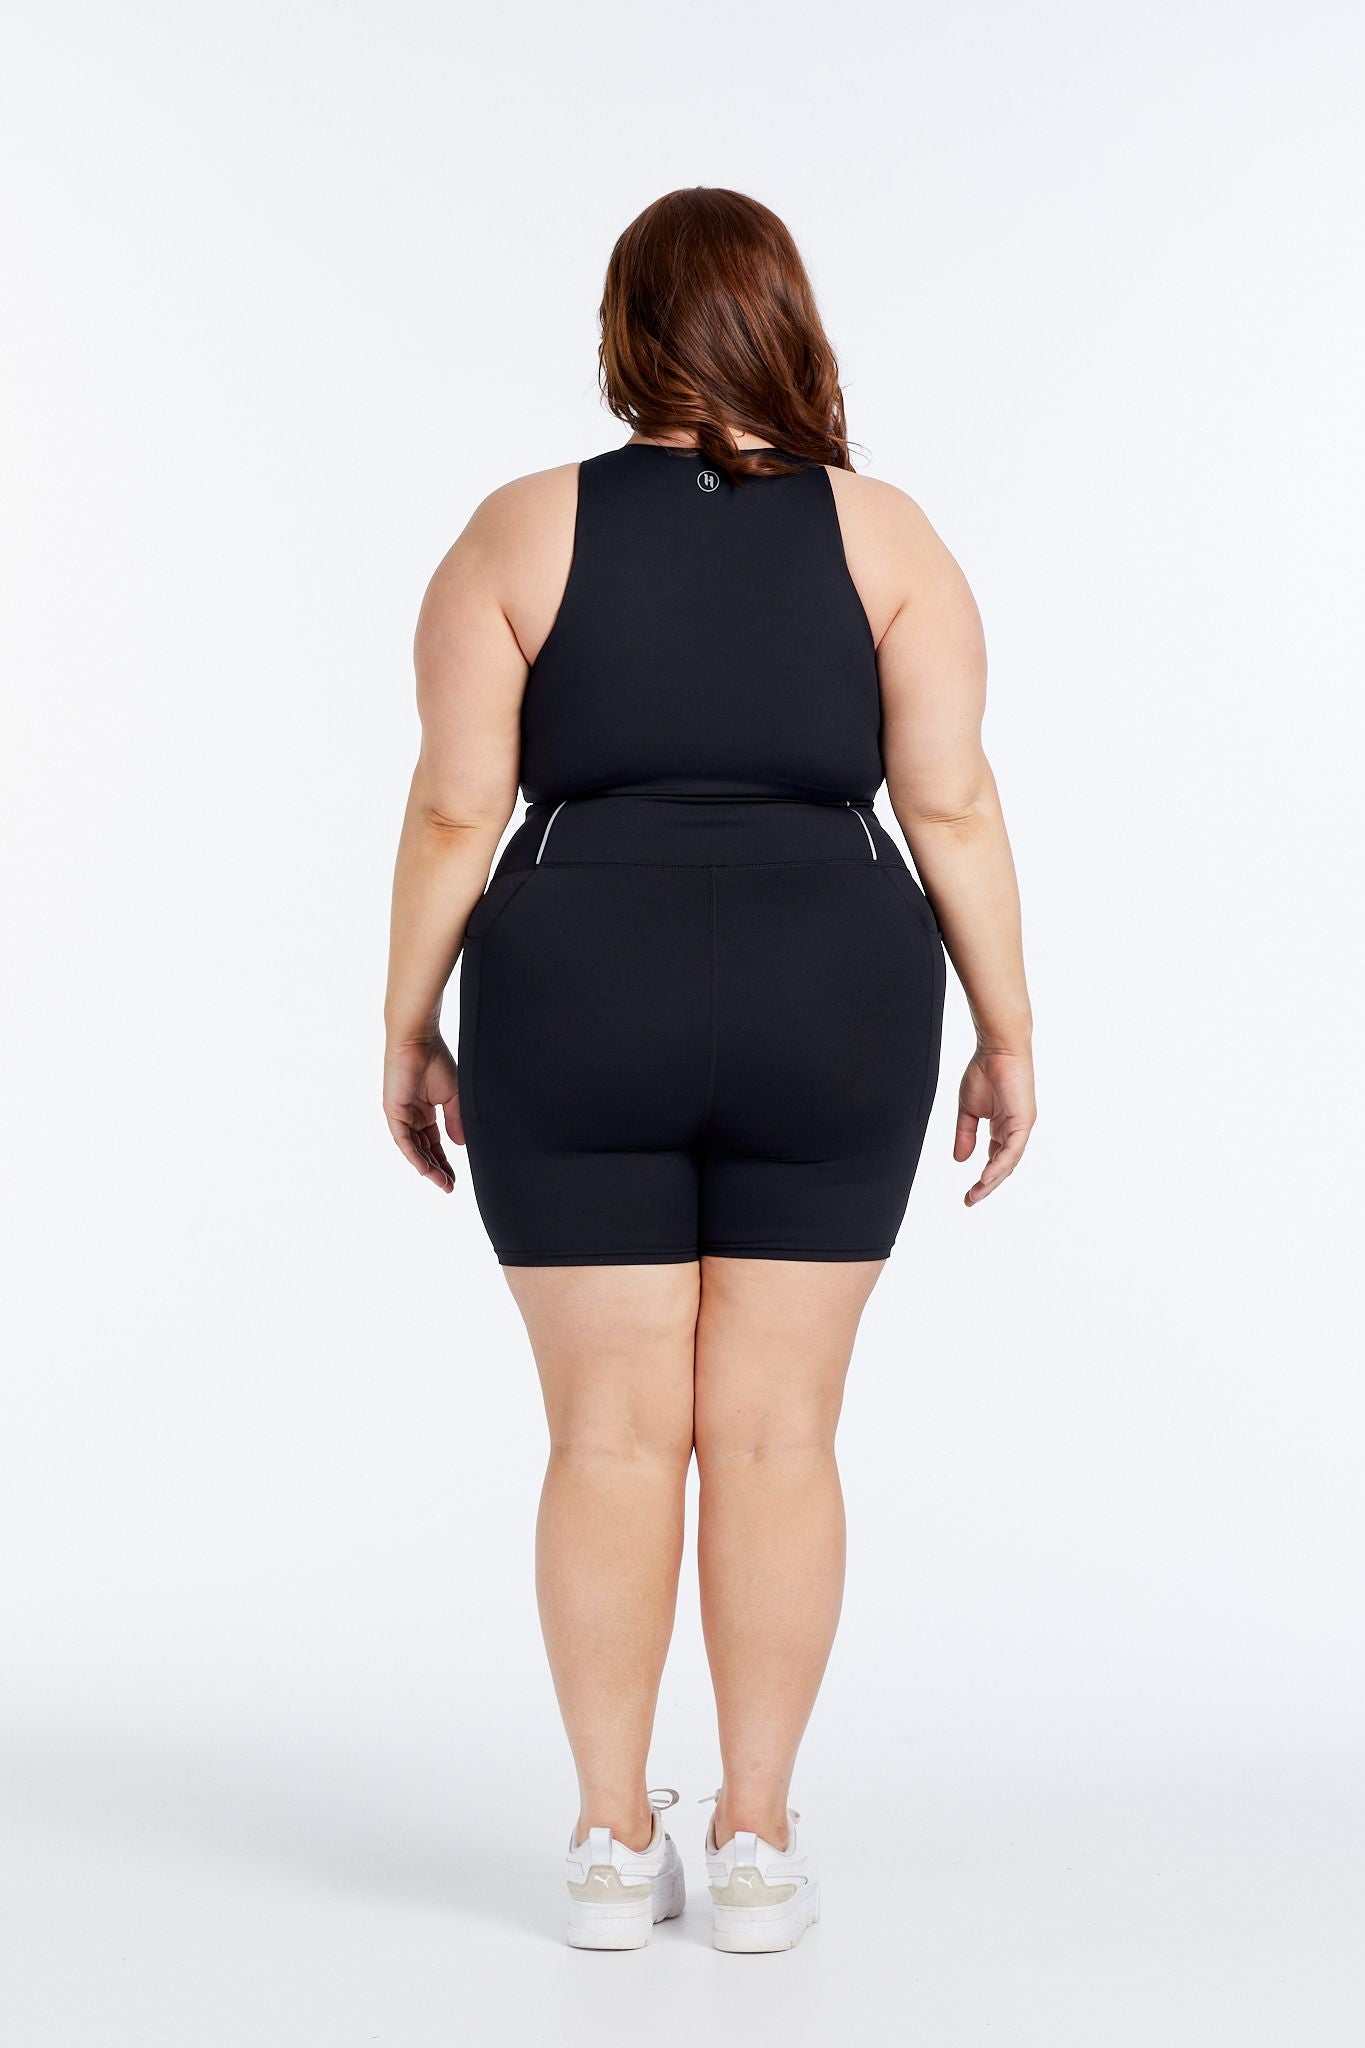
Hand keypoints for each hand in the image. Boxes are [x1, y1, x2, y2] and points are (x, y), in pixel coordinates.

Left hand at [384, 1037, 461, 1192]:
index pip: (433, 1142)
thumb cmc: (435, 1060)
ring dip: (427, 1168)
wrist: (419, 1040)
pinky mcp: (393, 1112)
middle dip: (436, 1169)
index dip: (444, 1160)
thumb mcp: (453, 1097)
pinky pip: (403, 1140)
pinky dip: (414, 1156)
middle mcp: (411, 1116)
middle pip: (423, 1150)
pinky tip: (426, 1170)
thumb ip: (455, 1121)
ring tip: (442, 1183)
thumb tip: (460, 1146)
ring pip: (413, 1149)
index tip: (455, 1177)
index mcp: (424, 1111)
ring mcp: (401, 1115)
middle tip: (449, 1186)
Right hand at [955, 1046, 1035, 1206]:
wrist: (997, 1049)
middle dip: (987, 1185)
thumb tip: (960, 1159)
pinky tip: (987, 1177)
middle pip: (1002, 1165)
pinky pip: (1012, 1149)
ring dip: (992, 1180)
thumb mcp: (967, 1110)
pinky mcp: (1024, 1121)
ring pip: (1008, 1161)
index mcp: (1002, 1127)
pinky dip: (1000, 1164)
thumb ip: (965, 1134)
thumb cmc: (984, 1072)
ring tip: (977, 1194)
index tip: (968, 1193)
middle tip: (971, 1200)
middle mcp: (1014, 1130)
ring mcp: (1021, 1127)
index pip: (994, 1158)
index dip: (982, 1177)